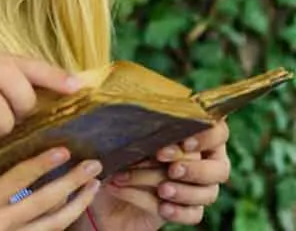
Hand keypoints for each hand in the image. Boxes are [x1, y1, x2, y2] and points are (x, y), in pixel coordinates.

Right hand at [0, 147, 101, 230]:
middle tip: (92, 165)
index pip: (18, 180)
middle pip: (44, 203)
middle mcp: (0, 224)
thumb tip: (16, 142)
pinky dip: (64, 219)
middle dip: (72, 183)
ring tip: (93, 185)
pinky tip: (76, 205)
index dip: (42, 164)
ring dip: (77, 203)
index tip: (62, 149)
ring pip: (53, 224)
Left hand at [90, 119, 230, 229]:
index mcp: (191, 135)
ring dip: (184, 192)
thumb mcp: (119, 136)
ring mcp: (198, 188)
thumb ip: (133, 125)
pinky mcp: (187, 211)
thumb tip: (131, 108)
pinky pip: (194, 214)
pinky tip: (162, 208)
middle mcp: (202, 161)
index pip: (217, 131)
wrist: (103, 189)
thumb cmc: (113, 153)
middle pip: (220, 168)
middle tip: (172, 169)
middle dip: (196, 169)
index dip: (207, 137)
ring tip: (161, 190)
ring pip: (208, 193)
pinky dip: (179, 212)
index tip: (185, 143)